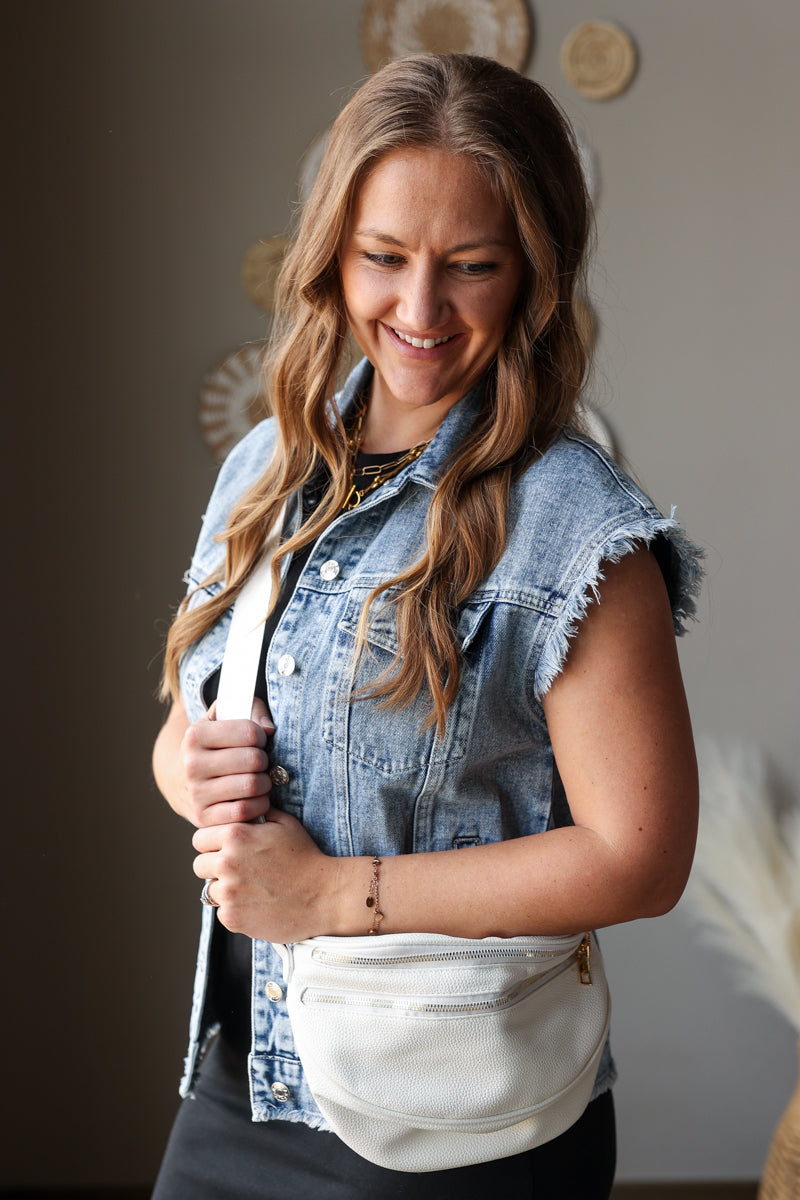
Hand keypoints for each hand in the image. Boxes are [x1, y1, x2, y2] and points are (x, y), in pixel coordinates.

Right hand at [180, 697, 274, 827]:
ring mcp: (196, 793)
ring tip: (260, 779)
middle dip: (265, 760)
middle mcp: (191, 765)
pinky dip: (259, 805)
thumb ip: (251, 709)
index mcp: (195, 735)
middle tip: (260, 763)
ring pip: (252, 786)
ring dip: (265, 783)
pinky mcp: (203, 818)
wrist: (182, 782)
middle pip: (254, 760)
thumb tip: (269, 729)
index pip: (250, 732)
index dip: (261, 736)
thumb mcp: (224, 718)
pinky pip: (244, 811)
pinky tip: (256, 798)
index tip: (257, 741)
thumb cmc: (214, 746)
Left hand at [192, 809, 337, 942]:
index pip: (200, 838)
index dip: (212, 842)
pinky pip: (221, 912)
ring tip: (250, 887)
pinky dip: (235, 909)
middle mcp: (226, 863)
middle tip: (237, 869)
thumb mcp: (285, 824)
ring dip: (224, 889)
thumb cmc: (306, 857)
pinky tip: (256, 903)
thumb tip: (247, 805)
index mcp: (235, 836)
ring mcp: (228, 893)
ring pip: (209, 890)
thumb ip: (259, 813)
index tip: (224, 848)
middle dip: (214, 866)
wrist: (324, 895)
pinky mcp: (233, 918)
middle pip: (199, 865)